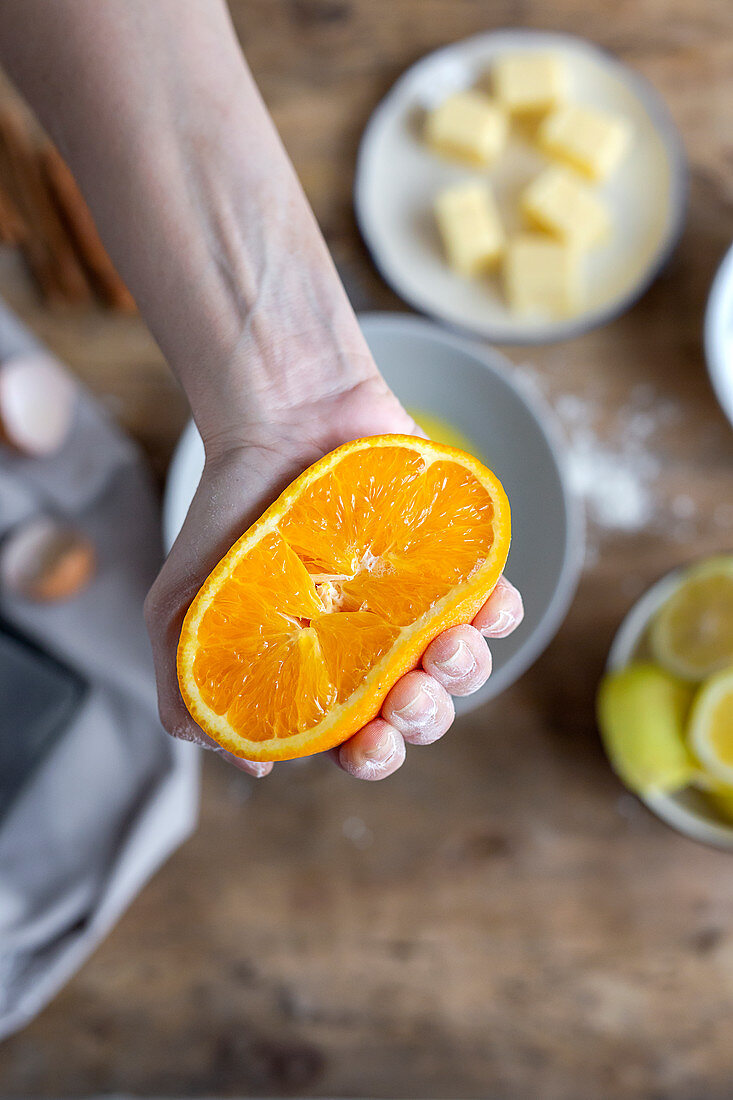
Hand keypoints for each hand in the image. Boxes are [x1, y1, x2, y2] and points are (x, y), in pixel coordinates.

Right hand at [145, 376, 523, 780]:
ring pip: (465, 666)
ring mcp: (418, 604)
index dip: (373, 757)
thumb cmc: (229, 519)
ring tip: (441, 647)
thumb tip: (257, 766)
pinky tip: (479, 608)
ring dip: (464, 674)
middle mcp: (378, 646)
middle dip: (423, 720)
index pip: (361, 740)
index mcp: (325, 671)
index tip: (367, 745)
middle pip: (421, 711)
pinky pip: (498, 604)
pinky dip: (500, 616)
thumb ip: (193, 694)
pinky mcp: (455, 559)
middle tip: (406, 697)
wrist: (275, 425)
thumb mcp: (181, 613)